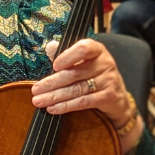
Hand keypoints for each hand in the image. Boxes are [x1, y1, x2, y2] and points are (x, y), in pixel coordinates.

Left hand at [31, 38, 142, 153]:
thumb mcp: (84, 62)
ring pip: (76, 89)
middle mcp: (104, 63)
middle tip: (35, 90)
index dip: (68, 56)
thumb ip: (66, 55)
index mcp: (97, 51)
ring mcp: (108, 81)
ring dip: (55, 96)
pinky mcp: (108, 97)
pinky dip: (66, 106)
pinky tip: (53, 108)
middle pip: (74, 73)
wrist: (118, 98)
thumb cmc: (96, 76)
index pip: (84, 48)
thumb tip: (50, 46)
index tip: (54, 65)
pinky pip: (83, 102)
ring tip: (39, 101)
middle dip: (52, 82)